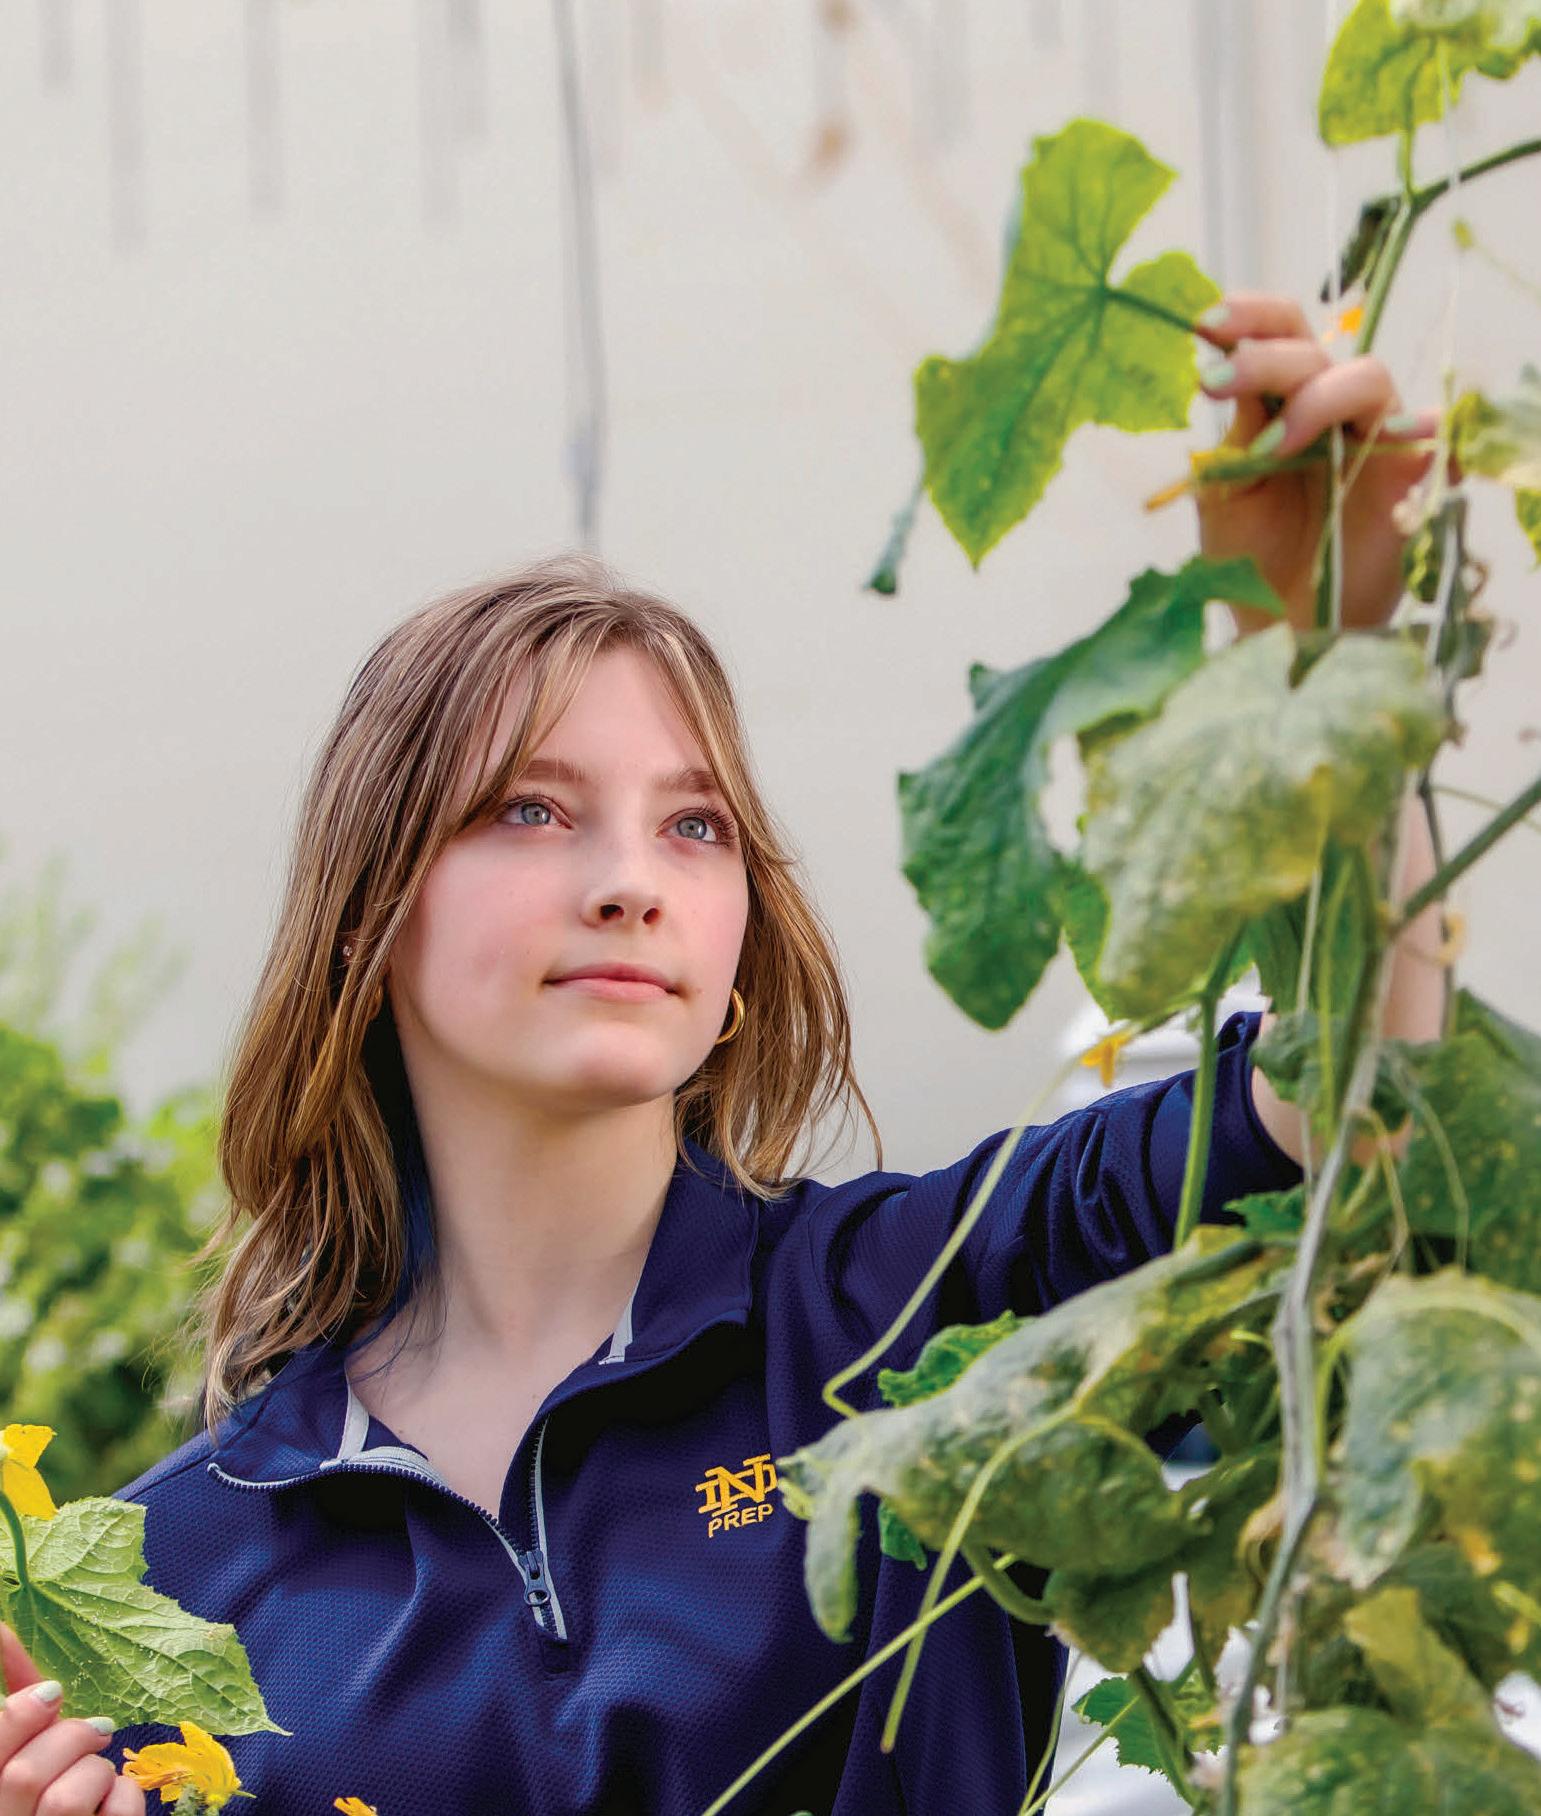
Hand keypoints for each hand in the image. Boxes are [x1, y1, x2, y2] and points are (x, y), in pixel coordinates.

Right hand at [0, 1624, 144, 1814]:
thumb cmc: (53, 1789)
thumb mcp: (32, 1749)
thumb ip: (18, 1710)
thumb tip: (2, 1631)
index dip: (19, 1715)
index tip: (54, 1690)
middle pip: (24, 1775)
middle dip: (68, 1738)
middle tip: (97, 1729)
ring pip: (66, 1800)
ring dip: (94, 1771)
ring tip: (99, 1775)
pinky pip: (115, 1811)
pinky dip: (125, 1795)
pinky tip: (113, 1802)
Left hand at [1191, 291, 1440, 635]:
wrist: (1279, 620)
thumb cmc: (1249, 554)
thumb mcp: (1222, 493)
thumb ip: (1230, 437)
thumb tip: (1227, 373)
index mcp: (1279, 401)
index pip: (1277, 333)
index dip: (1248, 317)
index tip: (1203, 325)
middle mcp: (1328, 407)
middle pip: (1313, 350)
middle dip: (1263, 358)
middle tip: (1215, 382)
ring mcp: (1371, 435)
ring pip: (1364, 377)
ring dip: (1315, 398)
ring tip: (1272, 444)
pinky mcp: (1408, 473)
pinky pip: (1430, 434)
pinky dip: (1416, 427)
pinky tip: (1392, 436)